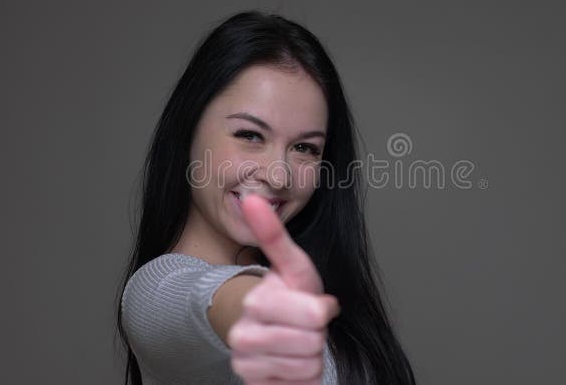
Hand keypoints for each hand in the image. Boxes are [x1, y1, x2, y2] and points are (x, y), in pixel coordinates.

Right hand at [228, 194, 339, 384]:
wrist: (277, 339)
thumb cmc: (292, 300)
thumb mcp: (293, 267)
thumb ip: (274, 235)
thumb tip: (252, 198)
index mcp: (257, 299)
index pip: (313, 314)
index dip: (321, 310)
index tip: (313, 302)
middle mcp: (244, 330)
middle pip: (312, 336)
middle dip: (318, 331)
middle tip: (307, 325)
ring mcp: (246, 360)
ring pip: (307, 362)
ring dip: (311, 354)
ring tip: (299, 343)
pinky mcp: (252, 382)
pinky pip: (298, 383)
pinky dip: (302, 376)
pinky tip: (290, 363)